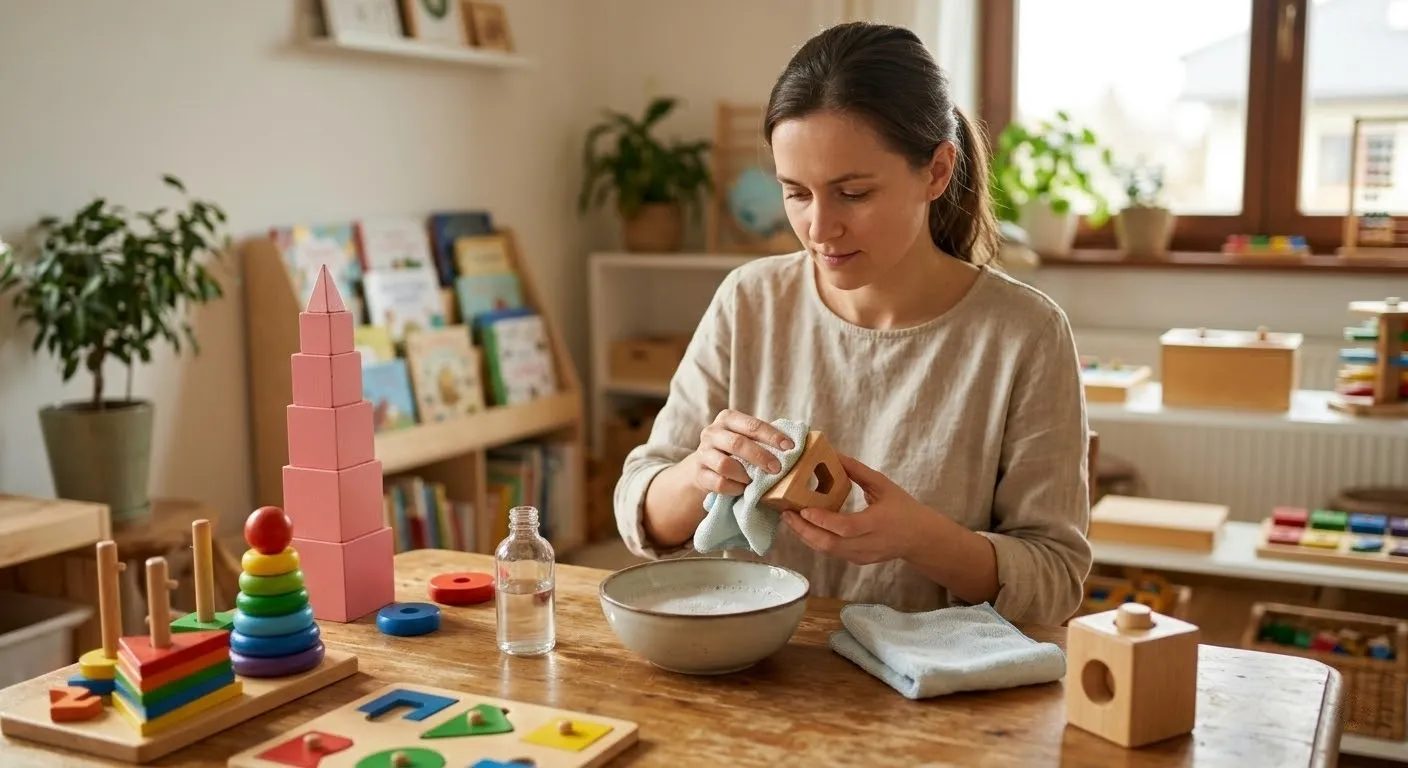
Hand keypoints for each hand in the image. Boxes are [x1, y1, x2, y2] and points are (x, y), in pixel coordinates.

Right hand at [687, 409, 795, 495]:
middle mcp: (712, 432)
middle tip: (778, 469)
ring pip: (724, 465)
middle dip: (761, 457)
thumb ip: (764, 438)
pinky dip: (735, 488)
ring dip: (745, 474)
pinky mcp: (698, 474)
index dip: (772, 436)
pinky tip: (744, 489)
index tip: (790, 447)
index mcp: (727, 418)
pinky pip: (718, 483)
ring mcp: (702, 454)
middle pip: (737, 444)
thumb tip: (795, 446)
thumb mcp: (746, 437)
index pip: (752, 425)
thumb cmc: (734, 450)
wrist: (704, 465)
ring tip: (756, 481)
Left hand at [781, 454, 930, 564]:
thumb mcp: (883, 485)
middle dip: (804, 530)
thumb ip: (858, 471)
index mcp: (877, 524)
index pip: (846, 527)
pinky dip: (816, 541)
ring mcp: (862, 556)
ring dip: (806, 536)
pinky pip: (832, 553)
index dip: (823, 520)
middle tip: (786, 514)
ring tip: (790, 519)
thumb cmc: (903, 508)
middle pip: (830, 545)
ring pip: (827, 552)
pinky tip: (805, 527)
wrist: (920, 538)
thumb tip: (834, 454)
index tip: (803, 509)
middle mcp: (869, 544)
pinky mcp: (857, 561)